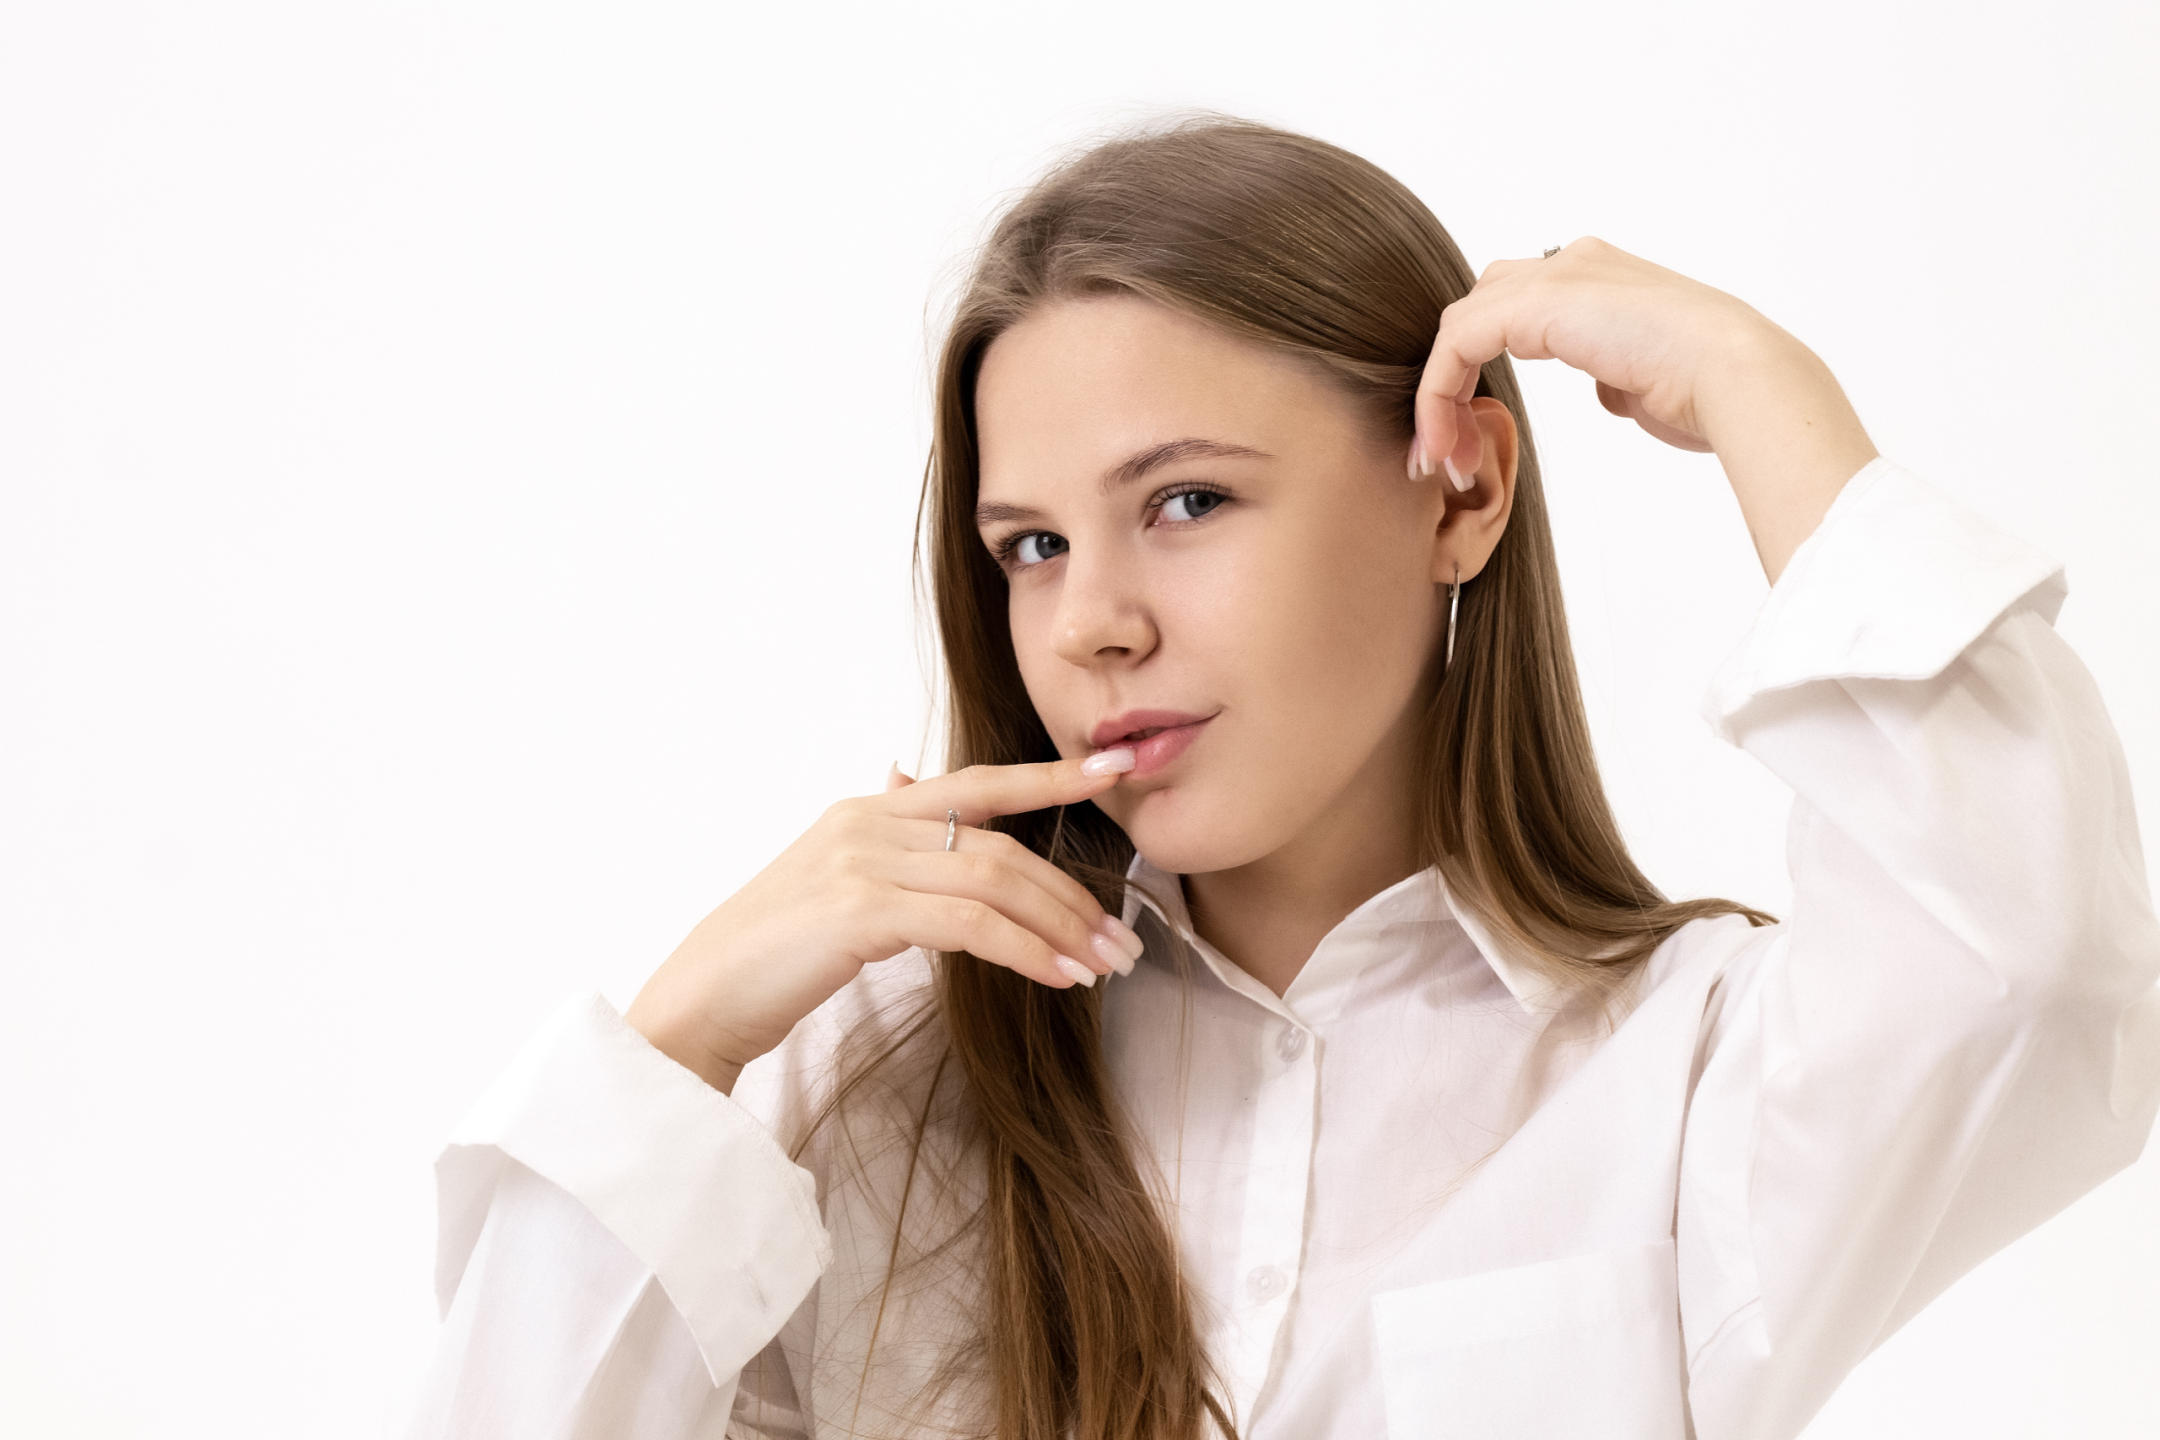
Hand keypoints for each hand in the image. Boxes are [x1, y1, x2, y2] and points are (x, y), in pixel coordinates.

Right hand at [624, 753, 1145, 1088]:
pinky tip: (1058, 977)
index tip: (1114, 770)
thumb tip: (906, 780)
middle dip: (1071, 894)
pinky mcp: (861, 909)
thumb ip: (880, 838)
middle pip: (1000, 845)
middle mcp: (868, 822)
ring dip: (1060, 927)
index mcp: (868, 811)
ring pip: (994, 881)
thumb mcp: (831, 883)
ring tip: (1103, 965)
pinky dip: (1024, 949)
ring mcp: (863, 861)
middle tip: (1122, 940)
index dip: (1049, 777)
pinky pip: (969, 924)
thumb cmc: (772, 957)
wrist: (701, 1000)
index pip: (977, 785)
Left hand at [1408, 236, 1779, 484]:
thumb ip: (1616, 373)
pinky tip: (1447, 446)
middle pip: (1478, 310)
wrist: (1739, 379)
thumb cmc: (1712, 393)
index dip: (1478, 375)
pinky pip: (1457, 344)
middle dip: (1451, 383)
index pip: (1513, 311)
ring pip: (1460, 326)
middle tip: (1450, 453)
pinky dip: (1439, 396)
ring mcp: (1557, 277)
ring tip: (1444, 460)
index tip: (1472, 445)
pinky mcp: (1537, 303)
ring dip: (1440, 397)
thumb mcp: (1650, 380)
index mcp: (1604, 279)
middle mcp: (1575, 265)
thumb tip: (1607, 385)